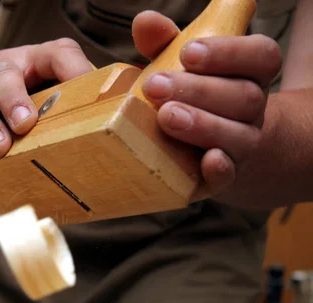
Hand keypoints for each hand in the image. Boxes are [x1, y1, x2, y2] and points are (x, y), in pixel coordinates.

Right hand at [0, 40, 92, 161]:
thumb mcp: (51, 94)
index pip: (59, 55)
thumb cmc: (23, 100)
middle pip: (2, 74)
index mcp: (35, 60)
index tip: (87, 95)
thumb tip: (108, 129)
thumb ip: (75, 105)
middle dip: (12, 99)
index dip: (74, 71)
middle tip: (24, 124)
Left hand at [133, 11, 282, 205]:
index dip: (229, 53)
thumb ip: (163, 43)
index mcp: (249, 74)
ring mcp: (241, 146)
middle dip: (199, 90)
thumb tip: (144, 22)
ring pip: (239, 135)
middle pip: (245, 97)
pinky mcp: (223, 177)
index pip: (261, 56)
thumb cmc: (187, 95)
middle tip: (155, 85)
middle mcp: (252, 109)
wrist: (205, 148)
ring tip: (166, 117)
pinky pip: (230, 177)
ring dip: (203, 125)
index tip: (188, 52)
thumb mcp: (177, 66)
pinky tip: (206, 160)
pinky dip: (220, 170)